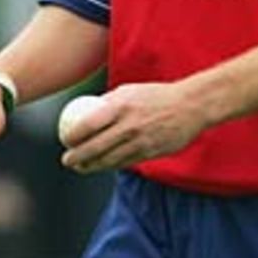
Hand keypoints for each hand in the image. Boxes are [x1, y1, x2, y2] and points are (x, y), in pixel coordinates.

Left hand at [60, 81, 206, 172]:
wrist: (191, 105)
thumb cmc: (158, 95)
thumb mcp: (131, 91)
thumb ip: (109, 102)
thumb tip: (86, 112)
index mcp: (120, 107)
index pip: (86, 126)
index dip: (71, 137)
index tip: (66, 140)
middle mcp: (128, 126)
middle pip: (93, 148)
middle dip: (75, 158)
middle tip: (67, 160)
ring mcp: (140, 141)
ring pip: (108, 160)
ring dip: (90, 166)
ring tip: (82, 167)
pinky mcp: (150, 152)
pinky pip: (125, 163)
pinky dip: (111, 165)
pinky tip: (104, 165)